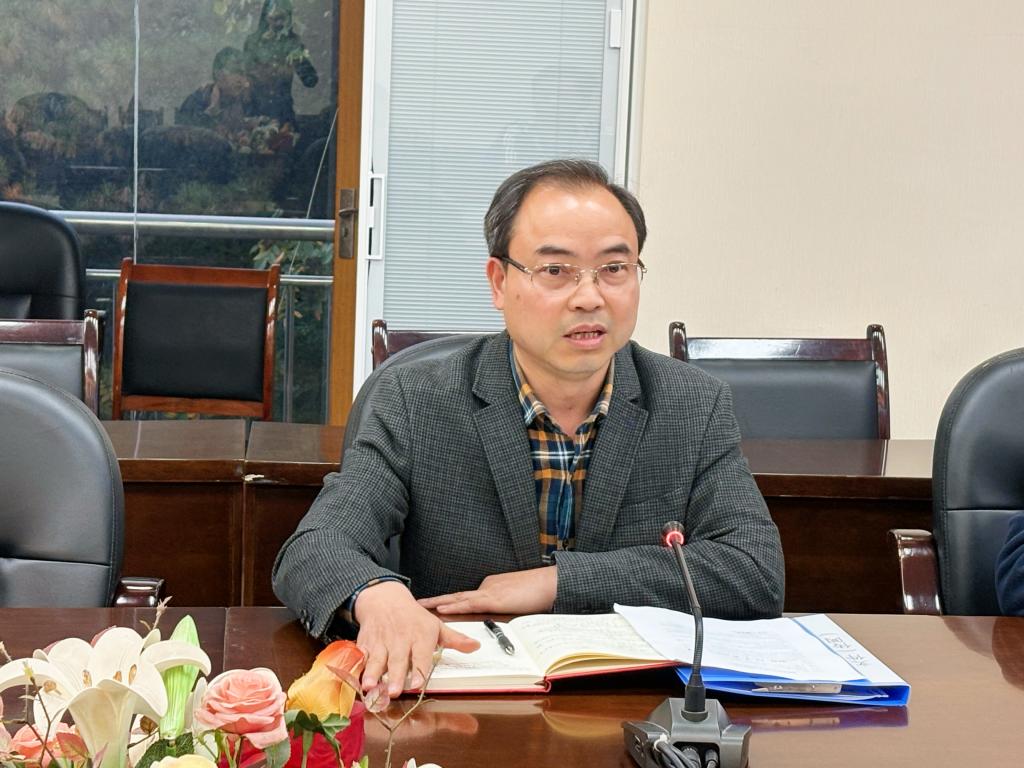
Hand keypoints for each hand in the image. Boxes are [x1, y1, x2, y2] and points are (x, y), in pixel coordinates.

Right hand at [354, 581, 478, 696]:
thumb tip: (476, 646)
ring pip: (377, 659)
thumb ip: (455, 639)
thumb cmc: (413, 617)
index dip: (420, 669)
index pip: (421, 654)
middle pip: (398, 660)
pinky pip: (361, 655)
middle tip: (394, 692)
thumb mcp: (436, 625)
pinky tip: (354, 678)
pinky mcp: (365, 643)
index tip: (418, 683)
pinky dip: (357, 667)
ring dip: (373, 673)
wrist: (385, 599)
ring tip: (370, 686)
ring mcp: (381, 641)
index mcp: (420, 636)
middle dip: (396, 676)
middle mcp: (400, 639)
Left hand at [417, 567, 557, 614]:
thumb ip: (503, 609)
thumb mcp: (515, 603)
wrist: (549, 584)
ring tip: (420, 607)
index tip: (433, 607)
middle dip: (435, 601)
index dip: (448, 603)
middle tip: (417, 604)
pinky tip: (441, 611)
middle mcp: (485, 587)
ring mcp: (488, 591)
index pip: (465, 598)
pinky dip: (453, 607)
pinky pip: (468, 604)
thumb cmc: (537, 593)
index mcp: (490, 588)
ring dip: (438, 603)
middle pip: (456, 596)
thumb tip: (495, 620)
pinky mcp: (493, 598)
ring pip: (457, 599)